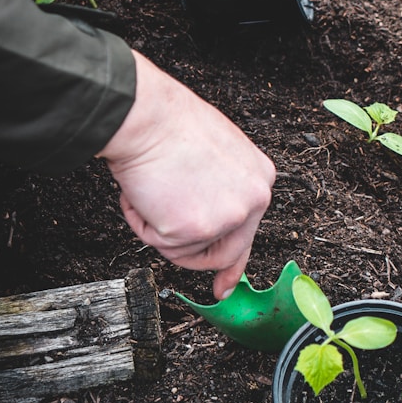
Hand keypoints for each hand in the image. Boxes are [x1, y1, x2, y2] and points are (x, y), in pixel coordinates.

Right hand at [97, 52, 274, 298]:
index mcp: (260, 179)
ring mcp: (227, 217)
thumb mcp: (214, 155)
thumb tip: (210, 218)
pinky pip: (160, 244)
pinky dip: (141, 223)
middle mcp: (253, 200)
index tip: (225, 286)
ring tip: (152, 191)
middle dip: (192, 254)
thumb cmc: (169, 125)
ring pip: (186, 252)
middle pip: (225, 254)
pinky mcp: (195, 229)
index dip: (233, 265)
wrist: (145, 116)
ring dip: (159, 229)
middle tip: (169, 239)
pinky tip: (143, 193)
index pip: (250, 232)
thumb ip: (220, 189)